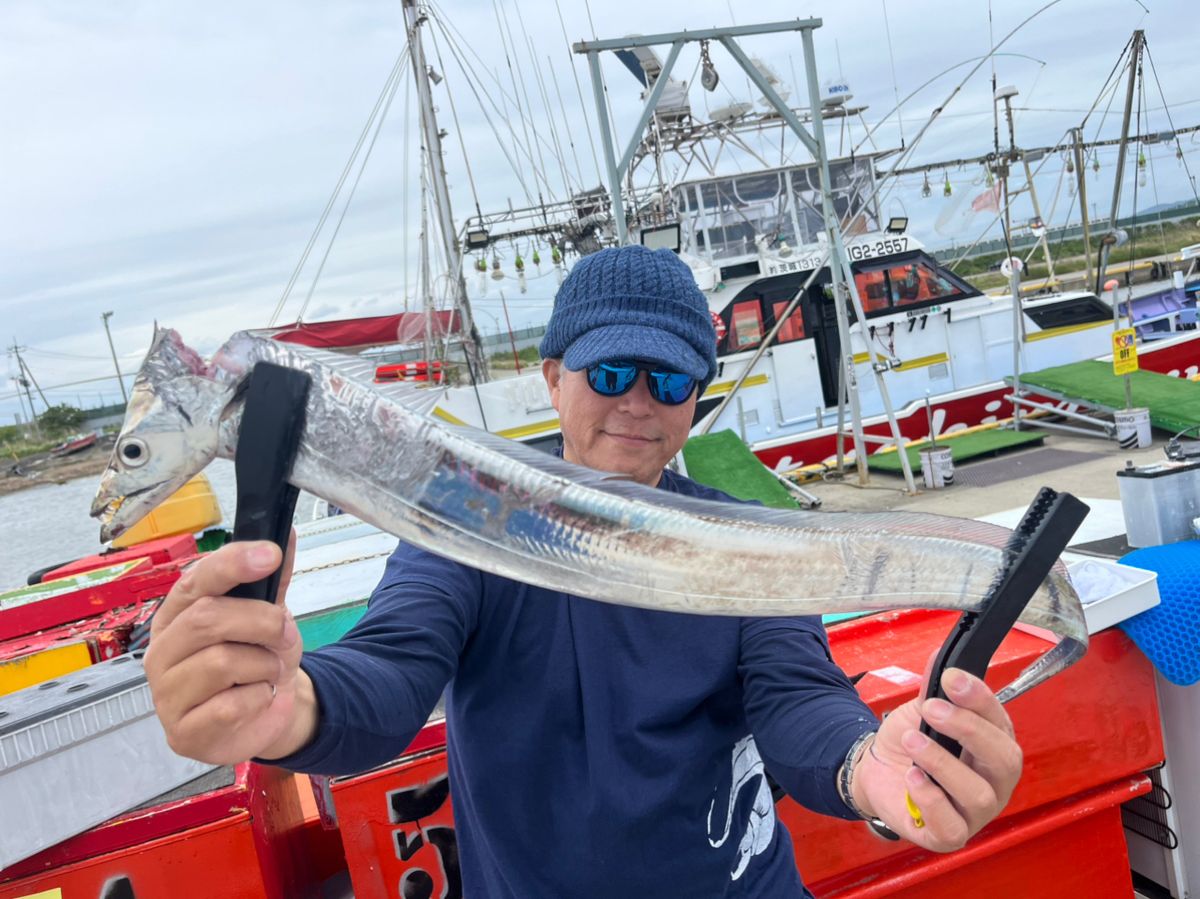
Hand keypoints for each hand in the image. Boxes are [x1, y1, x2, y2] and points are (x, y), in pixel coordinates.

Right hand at [143, 534, 316, 765]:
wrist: (266, 715)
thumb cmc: (257, 659)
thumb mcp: (269, 616)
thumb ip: (273, 579)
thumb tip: (283, 533)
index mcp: (176, 614)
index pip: (194, 581)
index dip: (232, 564)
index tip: (270, 554)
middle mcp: (162, 650)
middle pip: (208, 618)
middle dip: (262, 622)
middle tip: (285, 634)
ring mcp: (166, 694)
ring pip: (222, 662)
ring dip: (264, 664)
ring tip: (268, 672)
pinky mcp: (182, 732)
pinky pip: (230, 705)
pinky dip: (259, 698)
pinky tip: (257, 699)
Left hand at [851, 667, 1022, 851]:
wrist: (875, 770)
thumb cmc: (910, 742)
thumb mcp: (920, 711)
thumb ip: (934, 689)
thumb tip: (943, 657)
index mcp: (993, 746)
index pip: (1002, 722)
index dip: (980, 699)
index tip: (952, 679)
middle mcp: (993, 781)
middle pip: (1005, 760)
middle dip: (968, 729)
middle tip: (932, 709)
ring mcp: (975, 813)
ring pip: (978, 794)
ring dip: (942, 762)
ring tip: (913, 741)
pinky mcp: (949, 835)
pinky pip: (952, 826)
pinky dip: (931, 798)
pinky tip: (912, 778)